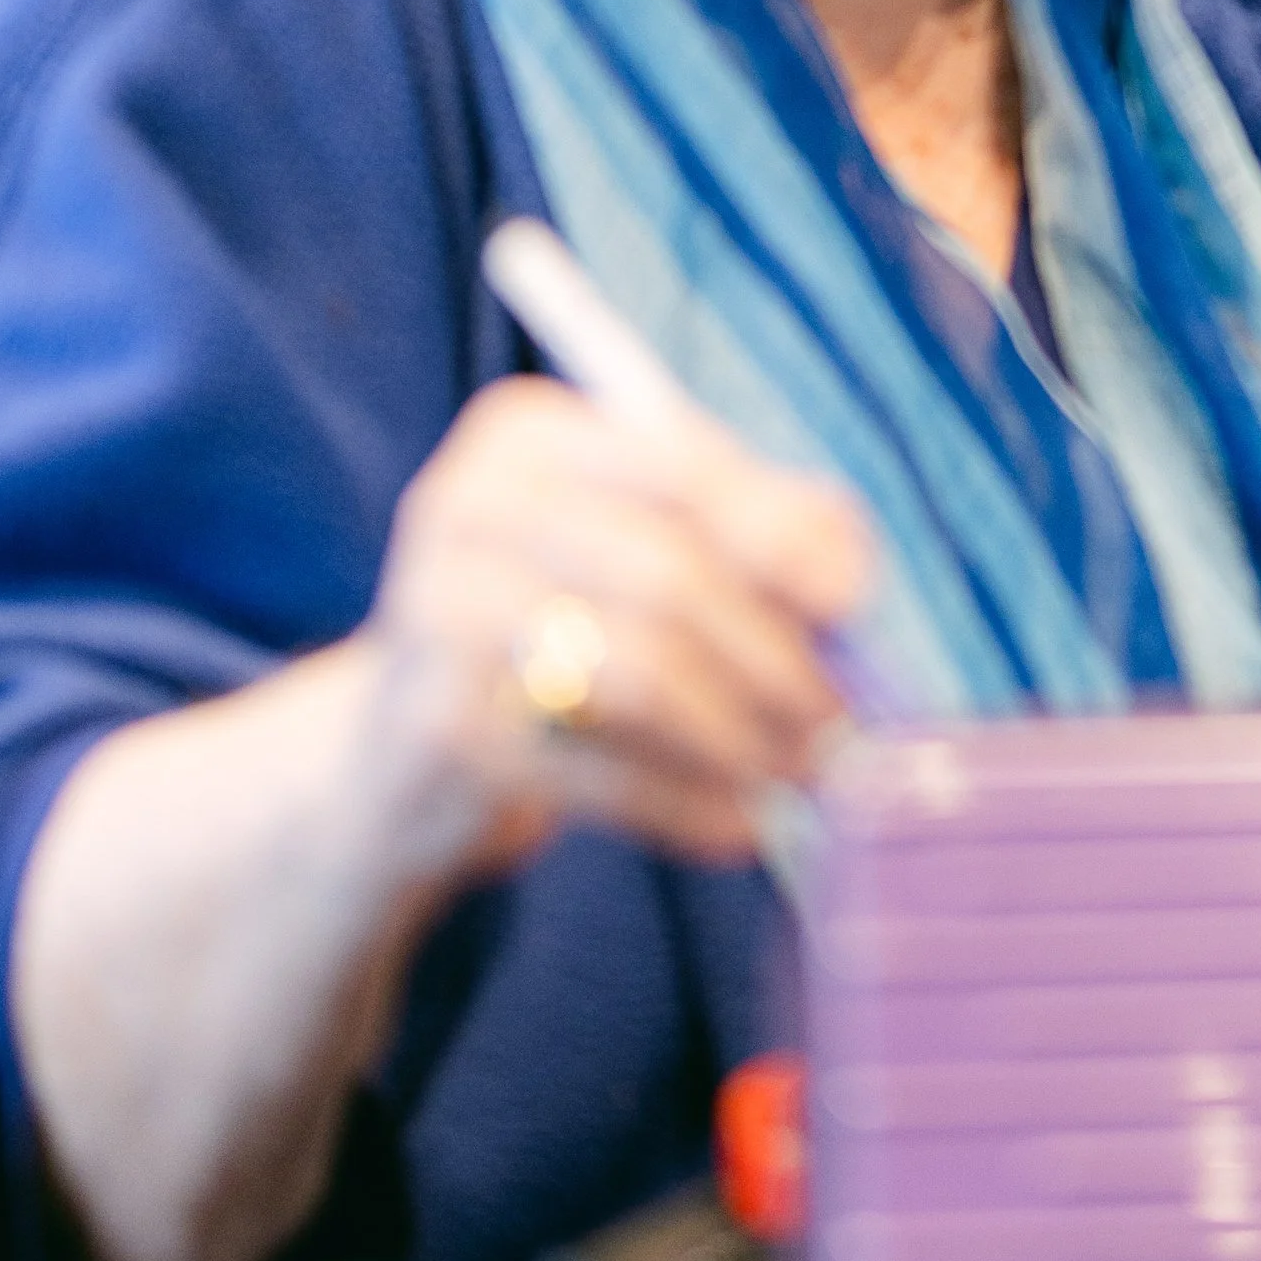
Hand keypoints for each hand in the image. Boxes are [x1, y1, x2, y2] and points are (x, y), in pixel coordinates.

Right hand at [351, 373, 872, 879]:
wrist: (405, 751)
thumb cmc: (562, 628)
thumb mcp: (646, 548)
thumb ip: (756, 532)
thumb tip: (852, 581)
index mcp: (528, 434)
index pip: (683, 468)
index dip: (784, 534)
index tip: (855, 602)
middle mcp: (470, 504)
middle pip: (667, 572)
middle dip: (775, 655)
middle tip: (843, 722)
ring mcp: (439, 614)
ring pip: (636, 671)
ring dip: (742, 734)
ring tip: (801, 774)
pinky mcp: (437, 728)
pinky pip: (595, 768)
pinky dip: (687, 802)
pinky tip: (740, 826)